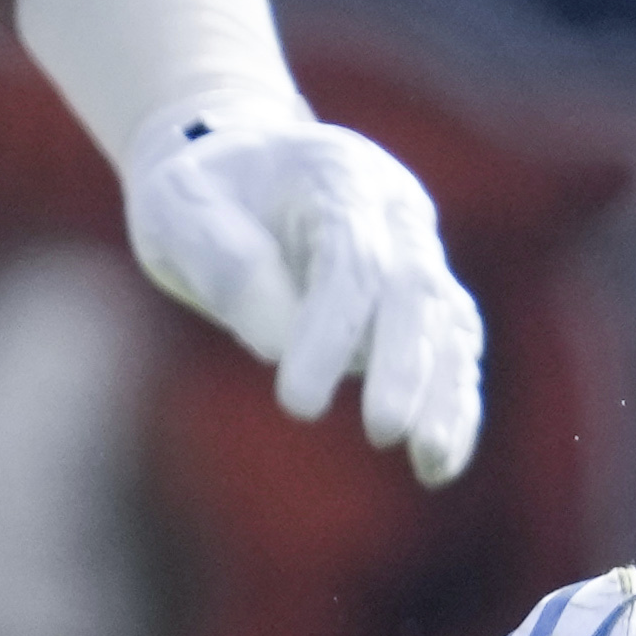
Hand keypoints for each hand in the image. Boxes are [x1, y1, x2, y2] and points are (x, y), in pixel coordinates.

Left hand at [123, 102, 487, 486]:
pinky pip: (453, 352)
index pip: (351, 259)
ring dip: (443, 396)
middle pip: (414, 291)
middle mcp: (397, 212)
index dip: (330, 332)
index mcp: (339, 176)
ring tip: (428, 463)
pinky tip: (439, 464)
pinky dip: (454, 406)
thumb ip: (227, 266)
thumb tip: (280, 344)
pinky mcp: (426, 299)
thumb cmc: (200, 194)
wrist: (235, 172)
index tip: (297, 404)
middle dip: (403, 367)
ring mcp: (420, 253)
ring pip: (448, 326)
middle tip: (382, 432)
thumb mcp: (182, 213)